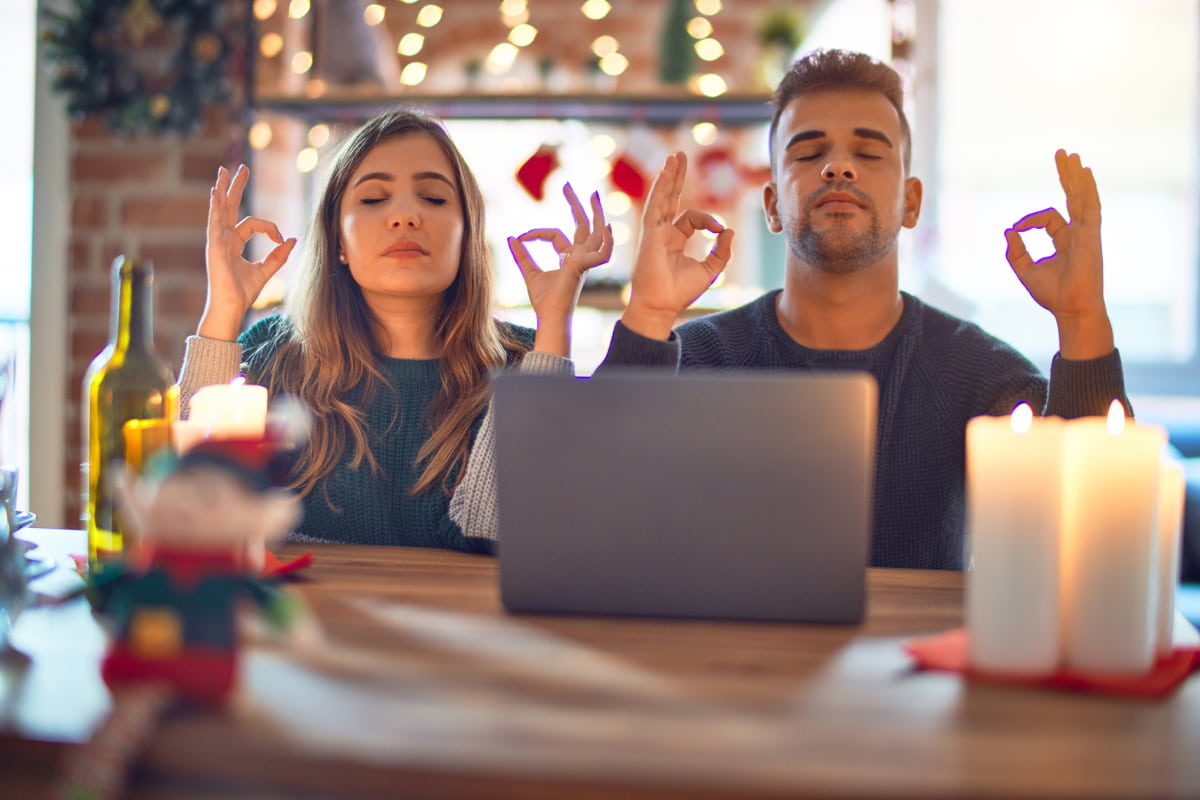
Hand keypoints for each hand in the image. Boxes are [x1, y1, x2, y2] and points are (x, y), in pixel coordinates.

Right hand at [199, 164, 296, 340]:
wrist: (231, 307)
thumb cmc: (243, 292)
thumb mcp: (266, 270)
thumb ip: (278, 255)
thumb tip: (292, 239)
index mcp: (233, 243)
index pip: (252, 224)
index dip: (270, 227)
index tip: (281, 238)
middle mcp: (223, 239)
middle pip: (229, 207)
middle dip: (234, 187)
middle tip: (240, 168)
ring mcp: (217, 242)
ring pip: (219, 211)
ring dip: (221, 191)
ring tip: (222, 173)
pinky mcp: (215, 248)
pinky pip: (215, 224)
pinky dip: (215, 208)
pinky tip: (215, 194)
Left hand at [508, 183, 612, 355]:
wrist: (548, 316)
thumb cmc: (543, 301)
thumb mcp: (529, 273)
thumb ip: (522, 255)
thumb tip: (511, 238)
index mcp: (569, 258)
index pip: (555, 235)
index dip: (536, 233)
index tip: (521, 237)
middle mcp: (580, 257)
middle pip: (583, 225)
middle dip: (577, 205)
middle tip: (567, 185)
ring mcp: (585, 260)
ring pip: (595, 232)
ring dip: (596, 213)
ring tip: (592, 194)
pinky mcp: (585, 266)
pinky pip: (602, 252)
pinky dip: (607, 241)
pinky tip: (607, 226)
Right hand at [621, 151, 733, 339]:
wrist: (662, 305)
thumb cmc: (681, 292)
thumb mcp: (710, 270)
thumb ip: (721, 251)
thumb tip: (729, 230)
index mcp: (675, 240)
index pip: (692, 218)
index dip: (709, 220)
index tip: (719, 230)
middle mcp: (663, 233)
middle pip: (671, 198)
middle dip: (677, 178)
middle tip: (680, 156)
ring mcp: (654, 231)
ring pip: (662, 198)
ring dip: (668, 177)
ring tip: (674, 157)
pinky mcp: (650, 233)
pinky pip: (656, 205)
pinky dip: (660, 188)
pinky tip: (666, 172)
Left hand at [1004, 150, 1112, 358]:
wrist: (1071, 309)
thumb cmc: (1052, 295)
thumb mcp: (1026, 271)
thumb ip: (1016, 251)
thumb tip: (1008, 230)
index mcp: (1065, 240)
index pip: (1047, 218)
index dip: (1028, 221)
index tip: (1015, 231)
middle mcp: (1078, 233)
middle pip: (1072, 197)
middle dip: (1066, 176)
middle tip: (1061, 153)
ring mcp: (1087, 233)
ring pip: (1081, 197)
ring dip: (1075, 175)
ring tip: (1070, 155)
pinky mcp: (1091, 235)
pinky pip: (1090, 206)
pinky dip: (1087, 188)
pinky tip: (1084, 172)